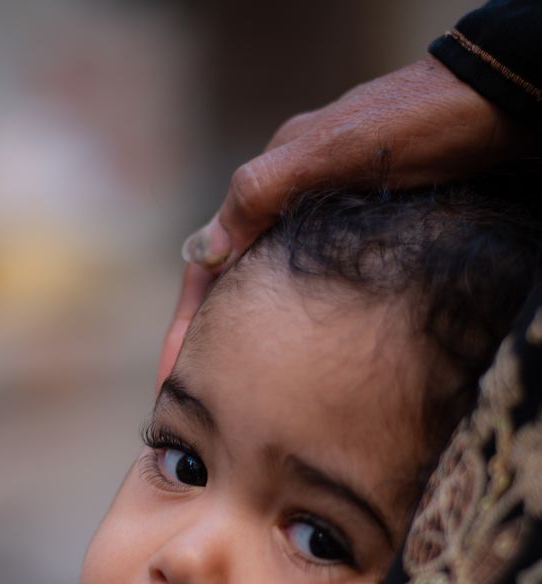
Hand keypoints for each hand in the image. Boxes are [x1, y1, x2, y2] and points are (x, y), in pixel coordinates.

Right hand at [158, 54, 535, 382]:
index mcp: (271, 184)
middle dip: (209, 339)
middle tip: (196, 396)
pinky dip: (290, 324)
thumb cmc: (412, 126)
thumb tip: (205, 250)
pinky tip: (295, 354)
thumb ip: (261, 193)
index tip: (174, 375)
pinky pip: (309, 290)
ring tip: (234, 387)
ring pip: (268, 289)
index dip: (187, 322)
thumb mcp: (328, 153)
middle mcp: (291, 206)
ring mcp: (327, 225)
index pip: (208, 264)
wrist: (488, 109)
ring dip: (244, 335)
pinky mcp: (365, 240)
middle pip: (233, 283)